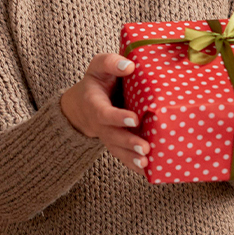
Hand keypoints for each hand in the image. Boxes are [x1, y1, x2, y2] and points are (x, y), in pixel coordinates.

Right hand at [61, 53, 149, 173]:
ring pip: (118, 150)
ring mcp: (108, 136)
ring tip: (146, 163)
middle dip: (128, 143)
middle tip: (145, 148)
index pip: (104, 113)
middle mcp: (100, 125)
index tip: (135, 119)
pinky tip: (149, 171)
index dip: (118, 117)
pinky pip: (124, 157)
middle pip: (113, 137)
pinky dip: (134, 165)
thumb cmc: (97, 81)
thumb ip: (111, 63)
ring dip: (131, 158)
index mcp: (95, 104)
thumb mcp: (99, 66)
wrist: (84, 103)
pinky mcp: (117, 144)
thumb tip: (129, 66)